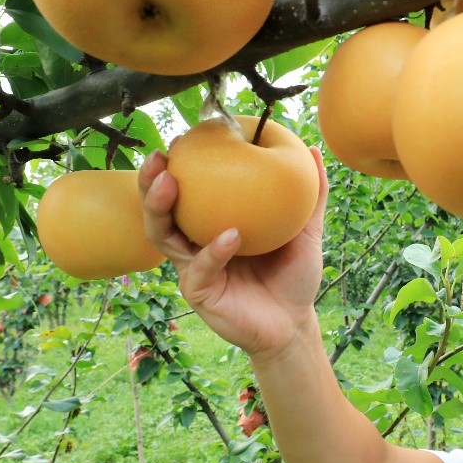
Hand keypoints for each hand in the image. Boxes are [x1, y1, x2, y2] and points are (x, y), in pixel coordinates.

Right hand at [138, 146, 328, 356]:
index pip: (185, 191)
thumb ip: (310, 194)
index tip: (181, 138)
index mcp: (212, 224)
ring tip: (169, 183)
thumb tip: (313, 149)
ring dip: (161, 209)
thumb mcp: (306, 230)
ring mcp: (193, 268)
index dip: (174, 166)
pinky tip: (230, 235)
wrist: (294, 323)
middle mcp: (195, 244)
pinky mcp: (200, 293)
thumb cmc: (294, 276)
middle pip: (159, 211)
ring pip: (163, 237)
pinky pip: (202, 268)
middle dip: (149, 183)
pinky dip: (214, 250)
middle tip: (159, 159)